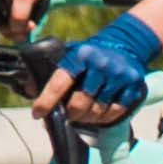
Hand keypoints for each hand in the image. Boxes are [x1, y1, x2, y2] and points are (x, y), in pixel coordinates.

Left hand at [37, 8, 162, 127]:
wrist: (124, 45)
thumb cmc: (88, 55)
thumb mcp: (68, 55)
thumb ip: (49, 71)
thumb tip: (29, 89)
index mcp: (81, 55)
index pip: (59, 83)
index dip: (46, 102)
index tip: (37, 113)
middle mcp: (101, 64)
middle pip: (79, 103)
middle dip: (70, 114)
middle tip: (68, 114)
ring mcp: (119, 75)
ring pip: (97, 111)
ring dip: (86, 118)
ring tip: (83, 114)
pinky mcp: (133, 85)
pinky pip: (114, 112)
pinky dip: (103, 118)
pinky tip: (98, 113)